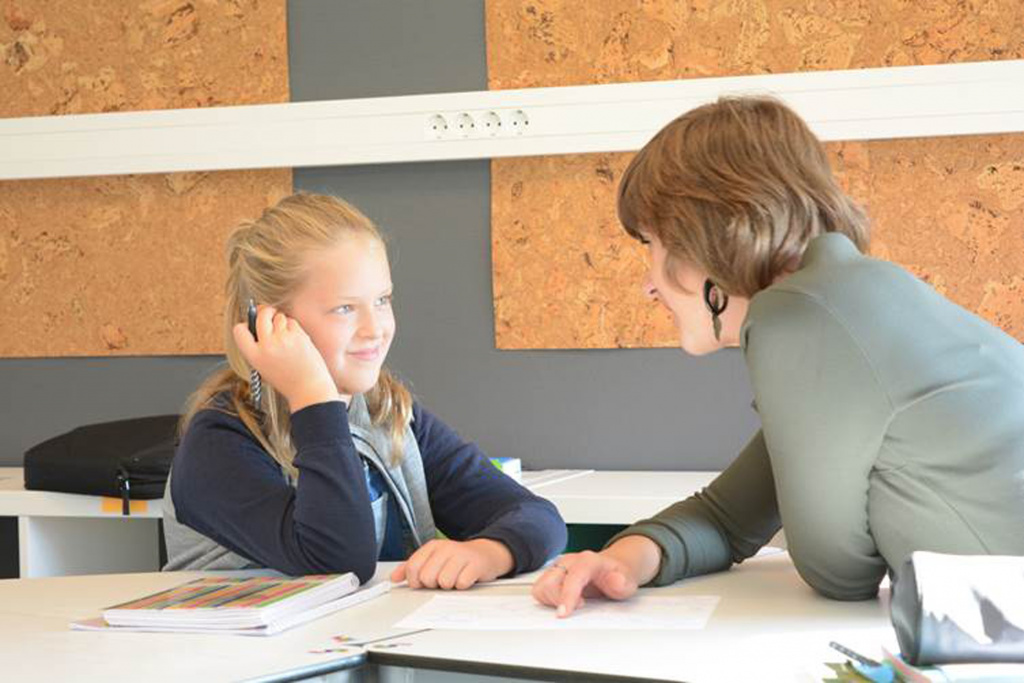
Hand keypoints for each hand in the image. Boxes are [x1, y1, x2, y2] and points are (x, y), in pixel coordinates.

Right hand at [232, 305, 338, 411]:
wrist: (308, 388)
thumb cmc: (286, 379)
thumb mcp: (263, 367)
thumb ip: (257, 349)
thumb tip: (256, 325)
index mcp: (254, 356)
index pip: (239, 331)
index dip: (243, 326)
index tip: (248, 324)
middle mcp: (267, 345)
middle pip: (261, 315)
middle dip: (264, 311)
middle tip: (268, 313)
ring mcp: (283, 339)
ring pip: (279, 317)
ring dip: (281, 320)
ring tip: (285, 334)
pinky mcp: (298, 335)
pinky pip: (292, 322)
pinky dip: (292, 326)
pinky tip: (295, 338)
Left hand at [390, 539, 513, 589]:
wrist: (486, 554)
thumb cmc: (457, 559)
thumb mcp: (433, 560)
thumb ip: (411, 567)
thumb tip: (394, 577)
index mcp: (433, 547)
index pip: (413, 568)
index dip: (415, 581)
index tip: (423, 582)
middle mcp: (446, 548)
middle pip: (427, 577)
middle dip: (434, 584)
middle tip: (443, 579)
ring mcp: (461, 555)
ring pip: (444, 582)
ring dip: (449, 586)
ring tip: (455, 577)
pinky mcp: (476, 565)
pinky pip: (461, 584)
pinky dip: (463, 585)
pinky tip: (466, 578)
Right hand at [531, 536, 660, 617]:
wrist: (613, 569)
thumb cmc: (618, 576)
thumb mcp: (628, 581)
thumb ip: (622, 582)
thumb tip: (616, 581)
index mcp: (587, 561)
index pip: (573, 577)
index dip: (567, 596)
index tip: (563, 613)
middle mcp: (569, 561)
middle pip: (551, 582)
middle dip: (559, 600)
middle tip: (580, 605)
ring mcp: (559, 568)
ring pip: (541, 586)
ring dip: (552, 601)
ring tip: (571, 604)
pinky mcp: (551, 575)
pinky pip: (539, 590)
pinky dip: (547, 600)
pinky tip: (562, 602)